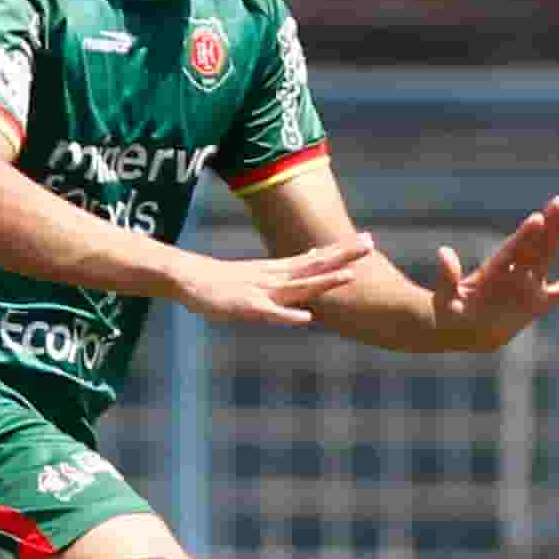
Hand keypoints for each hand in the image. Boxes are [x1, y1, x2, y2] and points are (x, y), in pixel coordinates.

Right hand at [173, 235, 371, 324]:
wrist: (188, 278)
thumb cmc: (225, 280)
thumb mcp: (261, 272)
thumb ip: (288, 271)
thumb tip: (312, 260)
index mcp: (279, 270)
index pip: (316, 257)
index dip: (341, 250)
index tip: (367, 240)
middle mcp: (275, 277)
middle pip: (315, 265)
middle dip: (343, 256)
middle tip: (370, 244)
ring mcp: (262, 291)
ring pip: (299, 286)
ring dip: (324, 282)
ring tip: (349, 276)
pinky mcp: (247, 307)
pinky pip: (271, 313)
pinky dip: (289, 316)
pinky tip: (307, 318)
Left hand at [432, 194, 558, 348]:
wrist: (465, 331)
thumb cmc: (451, 314)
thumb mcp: (445, 299)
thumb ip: (447, 277)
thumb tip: (443, 252)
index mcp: (493, 271)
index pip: (513, 250)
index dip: (525, 236)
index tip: (537, 218)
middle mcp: (514, 272)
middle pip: (535, 245)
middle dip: (548, 225)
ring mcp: (529, 284)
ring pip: (548, 255)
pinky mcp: (540, 302)